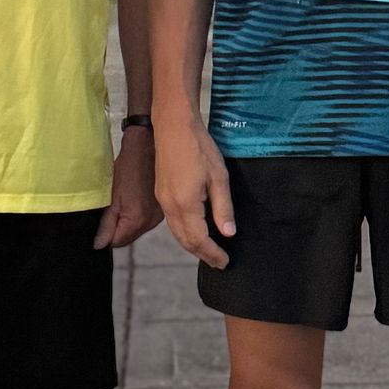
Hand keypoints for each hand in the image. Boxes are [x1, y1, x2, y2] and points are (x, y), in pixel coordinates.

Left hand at [94, 128, 162, 248]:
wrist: (148, 147)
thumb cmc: (129, 167)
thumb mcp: (111, 197)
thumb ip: (106, 224)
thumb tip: (100, 244)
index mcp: (137, 221)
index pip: (116, 243)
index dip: (105, 234)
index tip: (103, 220)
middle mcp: (151, 223)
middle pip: (127, 238)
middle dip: (117, 228)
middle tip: (112, 207)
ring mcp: (158, 217)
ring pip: (136, 230)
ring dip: (127, 222)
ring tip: (123, 201)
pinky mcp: (161, 210)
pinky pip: (145, 221)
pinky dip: (137, 214)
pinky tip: (134, 198)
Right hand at [154, 110, 234, 267]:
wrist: (173, 126)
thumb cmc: (198, 148)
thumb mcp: (219, 178)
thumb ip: (223, 208)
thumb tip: (228, 234)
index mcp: (186, 205)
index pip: (200, 240)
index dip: (213, 254)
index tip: (225, 262)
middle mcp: (170, 207)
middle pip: (185, 241)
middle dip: (202, 254)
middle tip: (219, 263)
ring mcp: (162, 200)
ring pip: (176, 233)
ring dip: (192, 246)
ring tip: (209, 252)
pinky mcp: (160, 193)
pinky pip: (172, 222)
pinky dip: (184, 234)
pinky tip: (195, 231)